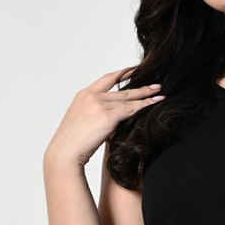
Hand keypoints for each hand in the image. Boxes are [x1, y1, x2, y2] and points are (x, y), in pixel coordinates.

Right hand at [44, 65, 164, 168]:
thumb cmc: (71, 145)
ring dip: (146, 95)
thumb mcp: (81, 123)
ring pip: (128, 98)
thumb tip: (112, 119)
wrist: (65, 153)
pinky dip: (145, 106)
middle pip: (121, 89)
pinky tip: (155, 103)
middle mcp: (91, 96)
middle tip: (155, 85)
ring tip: (159, 93)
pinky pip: (131, 109)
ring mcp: (99, 104)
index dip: (122, 74)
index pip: (106, 79)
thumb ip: (96, 115)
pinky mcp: (107, 116)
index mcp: (83, 95)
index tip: (134, 70)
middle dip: (140, 87)